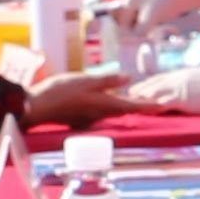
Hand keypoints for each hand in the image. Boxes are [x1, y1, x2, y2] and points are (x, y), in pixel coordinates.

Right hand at [19, 67, 140, 126]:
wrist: (36, 107)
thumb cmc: (60, 91)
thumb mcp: (85, 80)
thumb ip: (107, 80)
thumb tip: (128, 78)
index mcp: (104, 104)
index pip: (132, 105)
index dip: (148, 105)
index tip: (163, 106)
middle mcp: (100, 115)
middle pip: (124, 110)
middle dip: (138, 106)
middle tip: (151, 100)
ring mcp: (90, 119)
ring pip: (112, 112)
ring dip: (122, 106)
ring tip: (132, 98)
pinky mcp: (80, 119)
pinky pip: (98, 113)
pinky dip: (105, 106)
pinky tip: (103, 99)